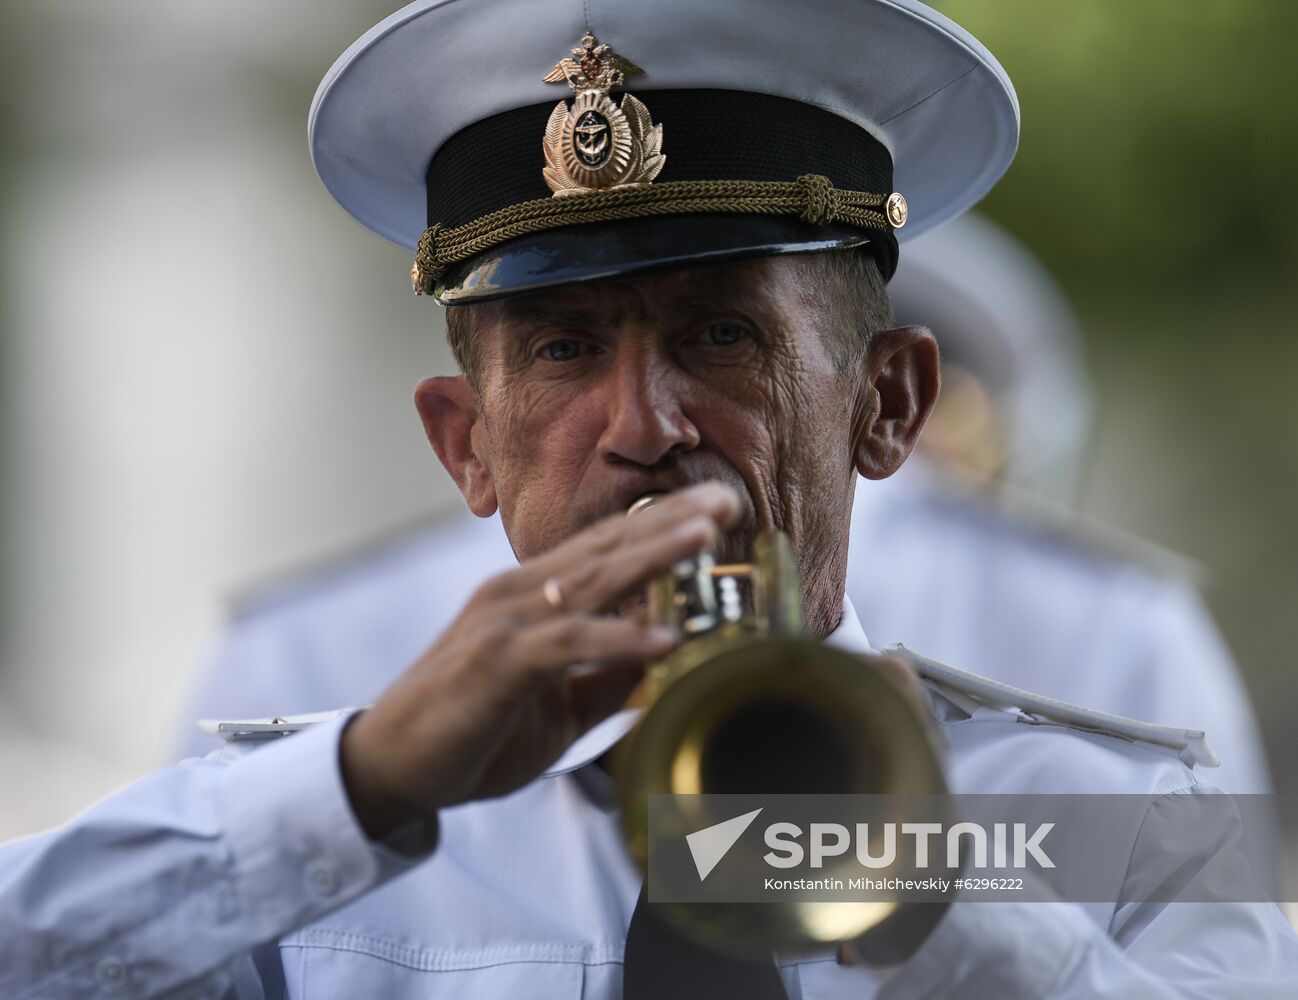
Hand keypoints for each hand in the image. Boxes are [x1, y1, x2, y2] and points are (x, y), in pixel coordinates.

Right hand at [341, 482, 742, 837]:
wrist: (391, 768)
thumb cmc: (472, 731)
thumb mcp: (558, 702)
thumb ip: (608, 674)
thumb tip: (668, 653)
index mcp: (532, 596)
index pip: (607, 548)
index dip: (662, 525)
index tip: (717, 511)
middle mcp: (518, 593)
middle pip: (607, 547)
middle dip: (671, 522)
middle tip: (728, 500)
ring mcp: (505, 622)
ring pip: (592, 580)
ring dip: (653, 557)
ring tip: (705, 539)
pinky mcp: (496, 660)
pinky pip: (568, 643)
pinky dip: (619, 640)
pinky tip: (665, 640)